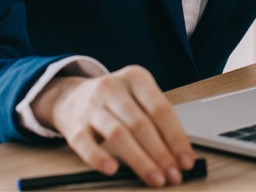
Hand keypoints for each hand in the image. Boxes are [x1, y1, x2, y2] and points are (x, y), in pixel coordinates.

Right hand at [33, 66, 195, 187]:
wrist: (69, 97)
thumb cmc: (113, 101)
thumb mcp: (137, 97)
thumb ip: (156, 119)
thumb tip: (179, 153)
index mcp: (135, 78)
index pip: (161, 109)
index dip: (176, 137)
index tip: (186, 159)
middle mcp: (113, 88)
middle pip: (141, 124)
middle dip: (161, 153)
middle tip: (173, 174)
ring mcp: (92, 106)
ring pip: (119, 134)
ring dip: (140, 160)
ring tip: (154, 177)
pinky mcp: (74, 126)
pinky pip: (86, 144)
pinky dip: (99, 157)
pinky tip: (112, 169)